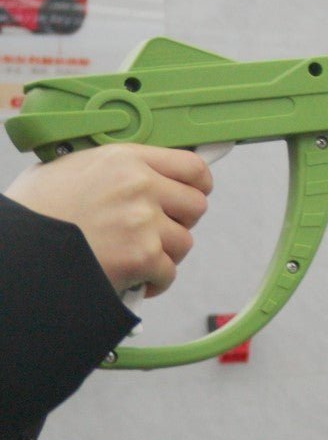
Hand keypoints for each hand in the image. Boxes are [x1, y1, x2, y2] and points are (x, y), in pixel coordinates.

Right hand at [5, 143, 212, 297]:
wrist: (18, 251)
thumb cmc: (35, 212)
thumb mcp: (68, 170)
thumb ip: (110, 170)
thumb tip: (140, 174)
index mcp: (124, 158)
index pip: (191, 166)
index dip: (198, 185)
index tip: (192, 195)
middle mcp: (139, 185)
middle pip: (197, 205)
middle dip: (181, 222)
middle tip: (158, 232)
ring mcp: (143, 221)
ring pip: (185, 242)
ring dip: (166, 254)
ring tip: (138, 258)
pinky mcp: (142, 256)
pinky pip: (169, 272)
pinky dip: (155, 281)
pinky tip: (134, 279)